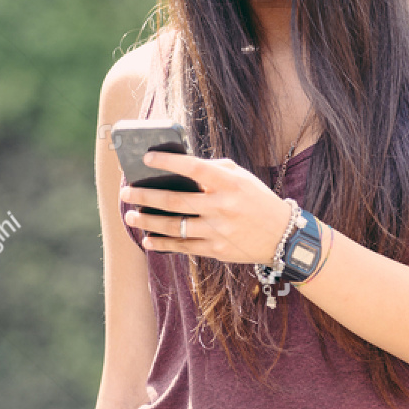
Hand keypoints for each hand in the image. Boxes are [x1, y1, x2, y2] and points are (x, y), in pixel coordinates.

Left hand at [122, 150, 291, 265]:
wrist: (282, 236)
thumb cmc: (257, 200)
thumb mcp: (243, 178)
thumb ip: (214, 169)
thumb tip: (181, 167)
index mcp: (228, 183)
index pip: (193, 168)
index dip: (167, 162)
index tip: (146, 158)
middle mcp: (221, 206)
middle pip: (174, 200)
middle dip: (144, 195)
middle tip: (126, 192)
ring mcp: (217, 230)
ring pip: (173, 226)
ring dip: (147, 221)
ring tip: (130, 217)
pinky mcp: (216, 250)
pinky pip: (183, 247)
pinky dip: (162, 244)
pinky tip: (148, 240)